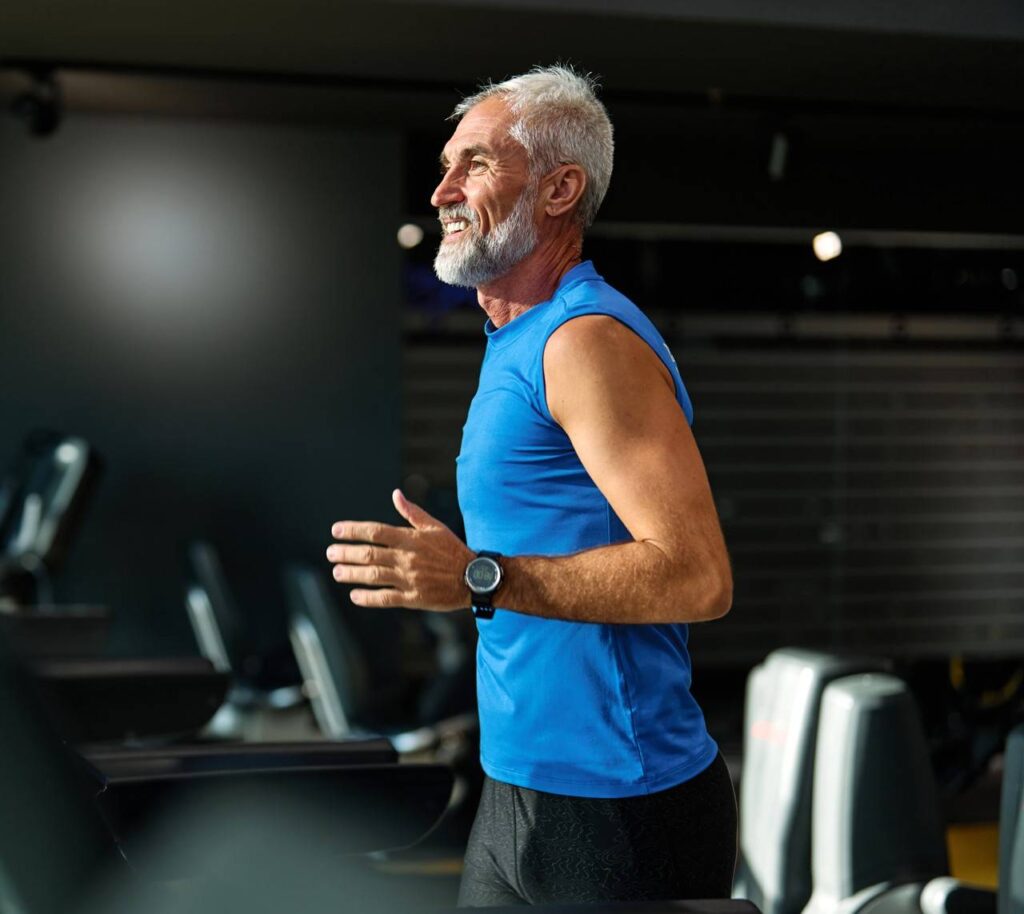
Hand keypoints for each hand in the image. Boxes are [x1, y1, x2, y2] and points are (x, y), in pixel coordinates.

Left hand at [326, 489, 474, 609]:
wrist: (473, 578)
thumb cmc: (452, 550)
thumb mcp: (434, 527)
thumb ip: (412, 512)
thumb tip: (396, 494)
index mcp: (411, 539)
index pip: (375, 532)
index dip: (353, 531)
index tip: (336, 531)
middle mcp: (407, 558)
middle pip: (369, 554)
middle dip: (346, 553)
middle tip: (330, 552)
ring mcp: (409, 579)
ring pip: (373, 576)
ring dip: (351, 574)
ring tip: (337, 572)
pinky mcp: (413, 598)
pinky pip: (385, 598)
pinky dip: (368, 598)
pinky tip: (355, 595)